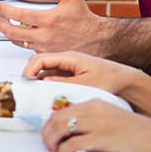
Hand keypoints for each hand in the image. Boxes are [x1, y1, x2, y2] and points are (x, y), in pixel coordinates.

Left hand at [0, 0, 104, 53]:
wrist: (95, 38)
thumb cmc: (83, 17)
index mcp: (49, 19)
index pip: (19, 16)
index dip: (4, 10)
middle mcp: (45, 35)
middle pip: (12, 32)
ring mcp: (44, 47)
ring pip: (17, 41)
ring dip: (6, 31)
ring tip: (2, 21)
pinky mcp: (45, 53)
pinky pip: (25, 47)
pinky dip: (17, 39)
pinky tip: (15, 31)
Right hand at [23, 51, 138, 96]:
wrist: (125, 80)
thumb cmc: (110, 78)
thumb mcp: (87, 84)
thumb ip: (64, 83)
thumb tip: (44, 83)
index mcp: (69, 57)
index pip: (41, 58)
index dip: (29, 70)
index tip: (25, 82)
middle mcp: (66, 60)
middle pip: (39, 63)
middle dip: (30, 74)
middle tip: (26, 89)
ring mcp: (67, 67)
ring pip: (45, 71)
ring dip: (38, 81)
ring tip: (35, 93)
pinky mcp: (69, 74)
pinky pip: (52, 78)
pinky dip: (46, 85)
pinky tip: (47, 94)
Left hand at [41, 99, 150, 151]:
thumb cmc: (132, 131)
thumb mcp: (108, 116)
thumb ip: (90, 118)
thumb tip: (69, 129)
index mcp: (93, 103)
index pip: (62, 109)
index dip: (49, 122)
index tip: (47, 133)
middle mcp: (92, 110)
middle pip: (57, 118)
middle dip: (47, 133)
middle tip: (47, 145)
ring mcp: (97, 123)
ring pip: (61, 128)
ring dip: (53, 141)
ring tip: (54, 150)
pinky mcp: (102, 138)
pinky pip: (74, 143)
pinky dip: (65, 150)